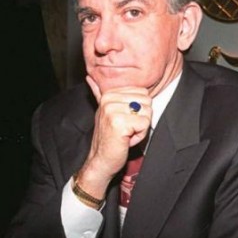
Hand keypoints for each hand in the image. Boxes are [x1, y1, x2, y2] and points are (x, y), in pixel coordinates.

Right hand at [77, 76, 152, 196]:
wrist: (100, 160)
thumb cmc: (108, 138)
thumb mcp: (104, 112)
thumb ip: (99, 94)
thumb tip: (89, 77)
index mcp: (109, 94)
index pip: (143, 93)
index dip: (139, 110)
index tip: (125, 121)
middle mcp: (110, 99)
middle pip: (147, 101)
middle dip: (142, 118)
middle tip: (127, 129)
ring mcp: (113, 110)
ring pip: (147, 112)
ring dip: (141, 127)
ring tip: (126, 134)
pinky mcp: (120, 123)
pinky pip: (145, 124)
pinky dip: (140, 135)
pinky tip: (127, 139)